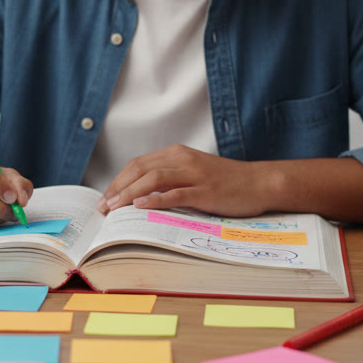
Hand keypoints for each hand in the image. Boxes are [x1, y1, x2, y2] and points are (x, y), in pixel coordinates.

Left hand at [96, 145, 273, 217]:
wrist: (259, 182)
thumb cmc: (225, 182)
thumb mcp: (193, 174)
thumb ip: (169, 180)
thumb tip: (139, 197)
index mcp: (176, 154)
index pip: (138, 164)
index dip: (118, 181)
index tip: (105, 198)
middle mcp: (182, 160)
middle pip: (140, 169)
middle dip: (117, 188)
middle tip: (103, 207)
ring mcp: (194, 175)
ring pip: (153, 180)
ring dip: (129, 194)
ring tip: (115, 208)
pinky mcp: (205, 191)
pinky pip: (175, 193)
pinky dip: (155, 199)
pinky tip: (141, 207)